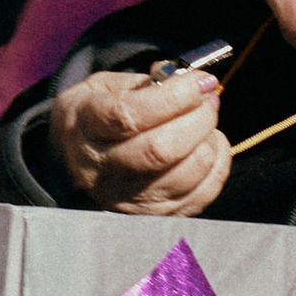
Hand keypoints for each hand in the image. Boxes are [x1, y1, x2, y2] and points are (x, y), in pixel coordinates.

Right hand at [48, 65, 232, 215]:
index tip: (200, 81)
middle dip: (198, 118)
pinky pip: (203, 193)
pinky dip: (217, 164)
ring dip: (209, 140)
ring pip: (187, 173)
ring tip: (206, 121)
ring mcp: (130, 198)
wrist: (77, 159)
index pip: (129, 117)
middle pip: (161, 150)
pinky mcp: (156, 214)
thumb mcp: (105, 86)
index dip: (173, 97)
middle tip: (208, 99)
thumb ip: (147, 81)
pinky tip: (208, 144)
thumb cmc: (98, 116)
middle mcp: (104, 170)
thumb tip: (192, 82)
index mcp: (87, 127)